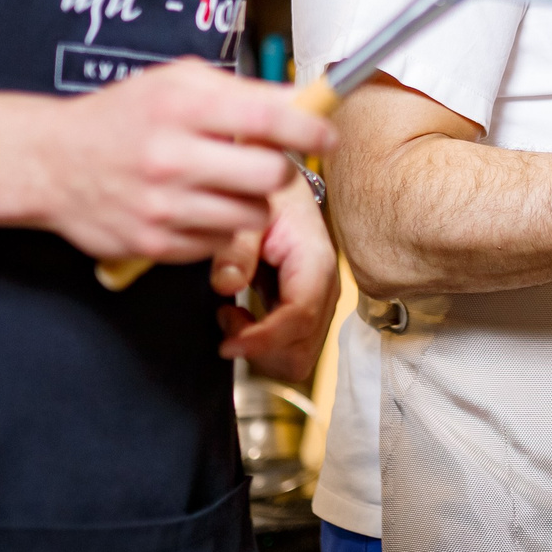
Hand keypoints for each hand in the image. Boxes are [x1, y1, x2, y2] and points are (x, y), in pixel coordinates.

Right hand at [28, 59, 334, 263]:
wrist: (51, 162)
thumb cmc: (124, 116)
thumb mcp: (177, 82)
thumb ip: (242, 90)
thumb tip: (306, 100)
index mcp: (180, 105)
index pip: (267, 118)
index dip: (309, 128)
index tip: (327, 133)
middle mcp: (170, 155)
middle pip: (269, 176)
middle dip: (280, 169)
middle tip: (268, 161)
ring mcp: (161, 205)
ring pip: (251, 214)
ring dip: (250, 200)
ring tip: (224, 183)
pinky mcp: (154, 244)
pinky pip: (220, 241)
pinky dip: (218, 225)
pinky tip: (196, 205)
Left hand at [213, 170, 339, 381]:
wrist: (287, 192)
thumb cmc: (272, 197)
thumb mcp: (250, 212)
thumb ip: (236, 248)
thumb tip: (226, 285)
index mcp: (316, 264)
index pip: (298, 319)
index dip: (263, 340)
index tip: (226, 344)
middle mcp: (326, 291)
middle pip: (300, 352)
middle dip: (259, 349)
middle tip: (227, 315)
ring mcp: (318, 306)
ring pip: (295, 359)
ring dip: (259, 349)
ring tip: (232, 314)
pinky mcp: (306, 314)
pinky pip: (289, 349)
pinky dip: (261, 344)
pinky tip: (241, 315)